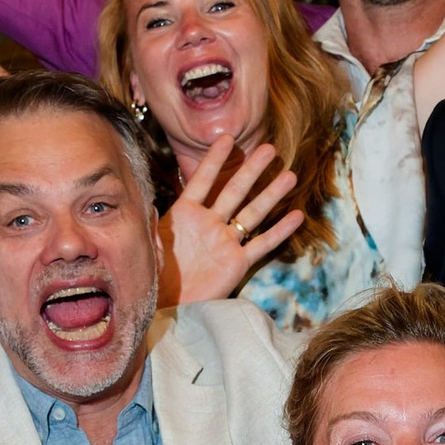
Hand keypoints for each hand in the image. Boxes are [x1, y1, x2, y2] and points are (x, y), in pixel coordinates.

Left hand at [162, 136, 302, 300]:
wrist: (166, 306)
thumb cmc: (153, 274)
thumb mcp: (147, 246)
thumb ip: (151, 225)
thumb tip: (149, 203)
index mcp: (184, 214)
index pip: (201, 181)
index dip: (214, 160)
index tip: (227, 138)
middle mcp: (209, 223)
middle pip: (234, 190)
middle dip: (251, 170)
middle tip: (269, 149)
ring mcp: (225, 242)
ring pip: (252, 213)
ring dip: (271, 194)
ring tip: (289, 176)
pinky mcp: (237, 263)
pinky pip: (261, 244)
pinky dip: (279, 231)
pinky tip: (296, 216)